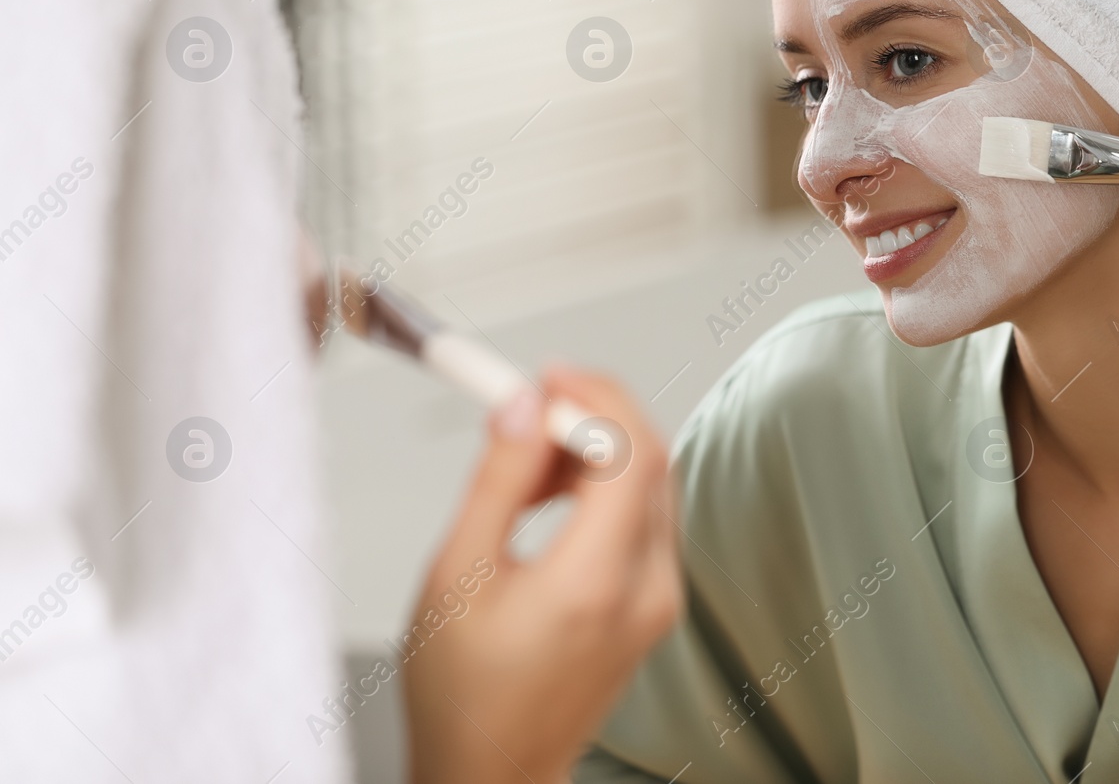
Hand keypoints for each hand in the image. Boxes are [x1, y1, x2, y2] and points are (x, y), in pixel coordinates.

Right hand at [403, 367, 680, 783]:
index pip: (631, 450)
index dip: (592, 396)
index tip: (544, 378)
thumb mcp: (457, 573)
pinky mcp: (653, 606)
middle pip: (649, 460)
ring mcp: (658, 600)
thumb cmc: (463, 696)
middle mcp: (646, 588)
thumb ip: (498, 479)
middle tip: (524, 414)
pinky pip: (642, 520)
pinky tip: (546, 502)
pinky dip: (601, 490)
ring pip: (648, 486)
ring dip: (594, 454)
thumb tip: (522, 405)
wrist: (493, 773)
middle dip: (589, 418)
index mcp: (598, 580)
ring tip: (520, 470)